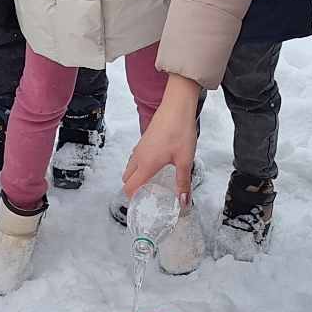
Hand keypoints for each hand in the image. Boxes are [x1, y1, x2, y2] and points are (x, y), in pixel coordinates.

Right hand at [124, 74, 199, 201]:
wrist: (177, 106)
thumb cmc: (179, 131)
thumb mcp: (185, 160)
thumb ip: (183, 182)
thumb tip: (183, 202)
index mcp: (146, 165)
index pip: (130, 187)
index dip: (132, 198)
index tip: (141, 205)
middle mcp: (139, 157)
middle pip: (126, 178)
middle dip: (132, 188)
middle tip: (147, 195)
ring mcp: (140, 147)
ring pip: (130, 166)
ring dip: (136, 176)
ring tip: (151, 182)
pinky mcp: (145, 139)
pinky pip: (136, 157)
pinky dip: (140, 165)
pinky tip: (156, 164)